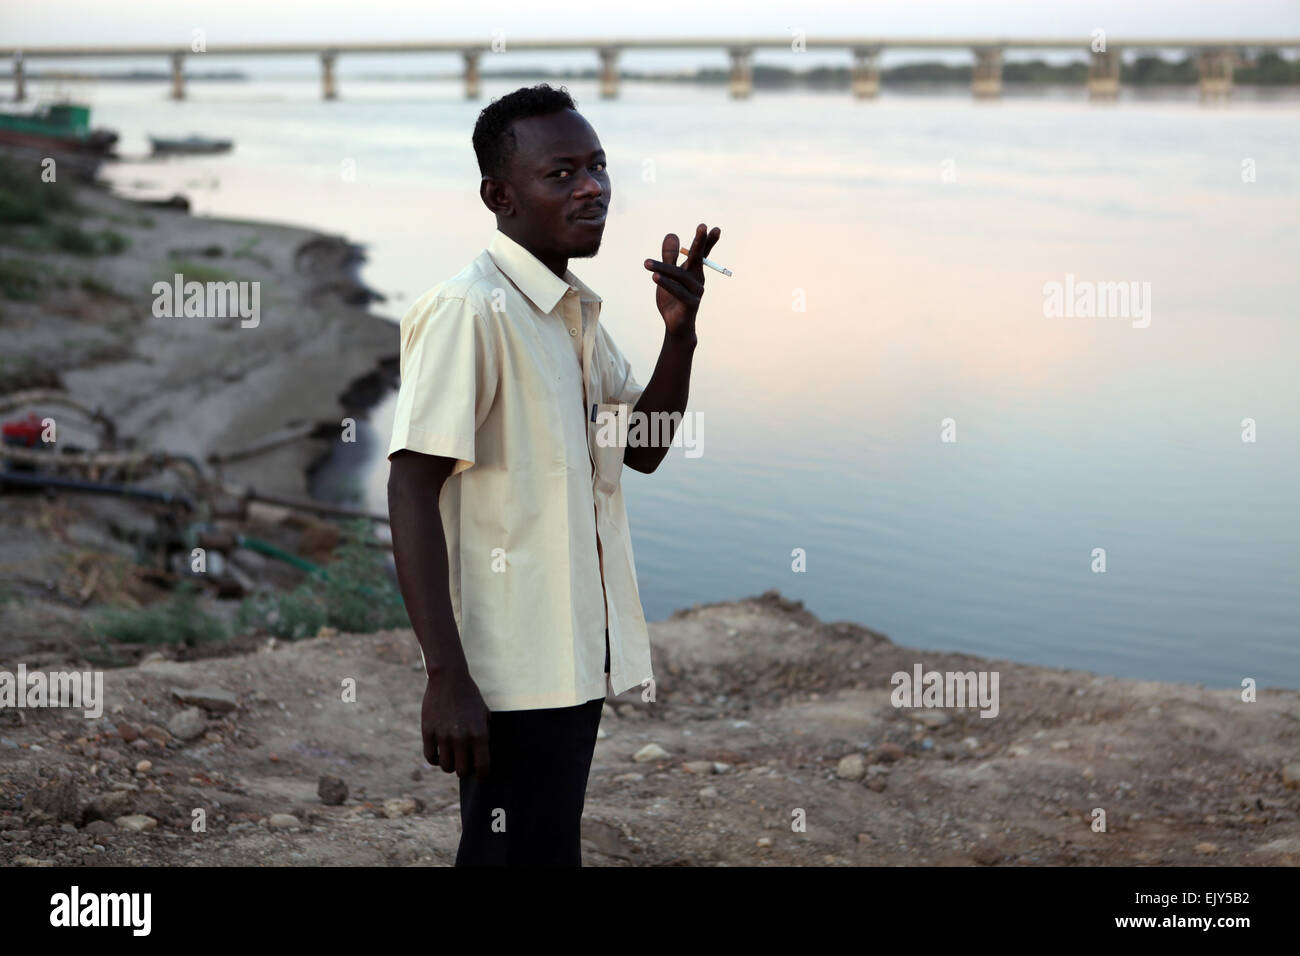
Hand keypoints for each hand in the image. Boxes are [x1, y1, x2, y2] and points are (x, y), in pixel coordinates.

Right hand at [422, 667, 490, 778]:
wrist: (449, 679)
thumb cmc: (470, 697)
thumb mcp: (484, 715)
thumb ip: (484, 736)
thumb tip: (480, 759)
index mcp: (479, 734)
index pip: (482, 767)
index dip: (481, 775)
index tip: (479, 776)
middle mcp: (462, 738)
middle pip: (462, 771)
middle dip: (464, 769)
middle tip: (464, 763)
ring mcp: (443, 736)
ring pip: (446, 767)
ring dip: (449, 765)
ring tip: (452, 757)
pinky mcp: (428, 732)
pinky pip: (430, 758)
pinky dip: (435, 759)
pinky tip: (439, 753)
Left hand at [643, 223, 721, 338]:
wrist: (675, 325)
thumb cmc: (673, 298)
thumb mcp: (667, 275)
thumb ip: (669, 257)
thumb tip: (672, 234)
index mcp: (694, 270)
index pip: (702, 253)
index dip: (708, 241)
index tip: (714, 228)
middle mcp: (698, 279)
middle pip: (698, 258)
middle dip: (700, 242)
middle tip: (703, 226)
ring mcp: (696, 292)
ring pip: (680, 276)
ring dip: (663, 268)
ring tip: (646, 263)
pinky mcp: (690, 304)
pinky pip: (678, 291)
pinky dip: (666, 284)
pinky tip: (655, 277)